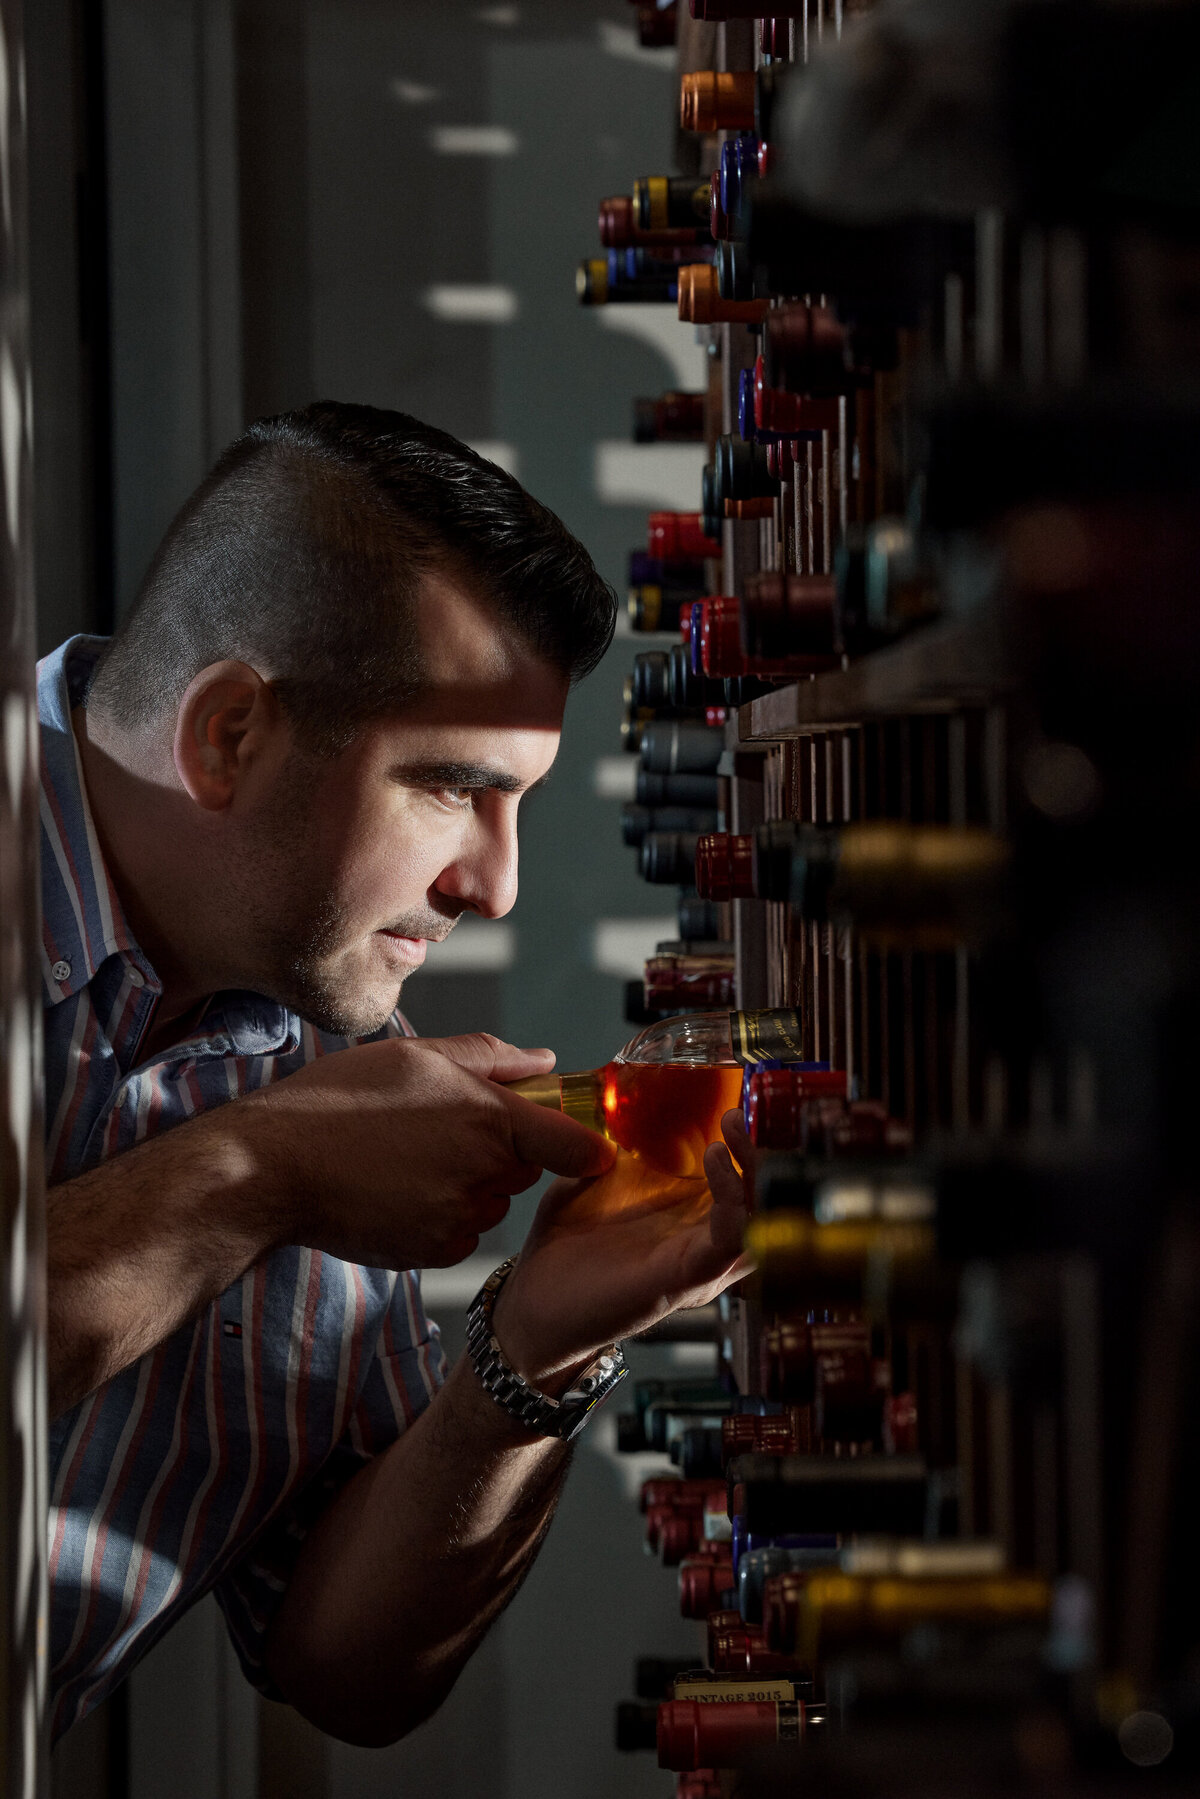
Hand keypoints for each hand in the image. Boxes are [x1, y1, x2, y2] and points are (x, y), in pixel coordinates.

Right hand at [238, 1033, 613, 1269]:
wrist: (273, 1167)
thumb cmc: (338, 1102)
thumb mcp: (416, 1056)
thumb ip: (491, 1057)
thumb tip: (545, 1059)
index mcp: (491, 1119)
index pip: (575, 1145)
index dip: (587, 1145)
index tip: (589, 1145)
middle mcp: (485, 1174)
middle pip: (526, 1166)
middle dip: (501, 1148)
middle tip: (443, 1125)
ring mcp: (460, 1218)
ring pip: (491, 1199)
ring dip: (469, 1182)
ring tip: (409, 1156)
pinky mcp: (433, 1252)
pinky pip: (461, 1232)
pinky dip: (442, 1214)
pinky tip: (399, 1189)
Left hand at [492, 1108, 756, 1388]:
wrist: (535, 1307)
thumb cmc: (567, 1254)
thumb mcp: (594, 1182)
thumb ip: (614, 1148)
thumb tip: (625, 1102)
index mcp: (688, 1219)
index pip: (740, 1179)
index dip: (748, 1141)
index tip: (736, 1101)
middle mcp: (703, 1242)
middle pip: (762, 1197)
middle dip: (760, 1150)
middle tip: (740, 1113)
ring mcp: (699, 1264)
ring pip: (758, 1219)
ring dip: (753, 1171)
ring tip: (731, 1132)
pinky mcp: (684, 1280)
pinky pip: (728, 1242)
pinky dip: (732, 1202)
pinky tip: (715, 1164)